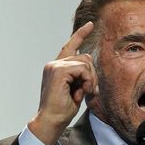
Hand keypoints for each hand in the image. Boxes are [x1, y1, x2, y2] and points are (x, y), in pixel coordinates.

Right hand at [28, 22, 98, 144]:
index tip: (91, 25)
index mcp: (57, 67)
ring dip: (90, 79)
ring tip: (84, 92)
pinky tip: (81, 91)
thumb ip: (82, 74)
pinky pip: (83, 69)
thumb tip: (89, 60)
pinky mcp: (58, 71)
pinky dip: (87, 81)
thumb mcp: (77, 87)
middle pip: (85, 57)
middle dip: (92, 74)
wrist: (52, 119)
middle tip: (90, 90)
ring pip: (85, 63)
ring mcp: (55, 66)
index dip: (81, 34)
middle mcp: (54, 63)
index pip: (71, 46)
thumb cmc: (64, 107)